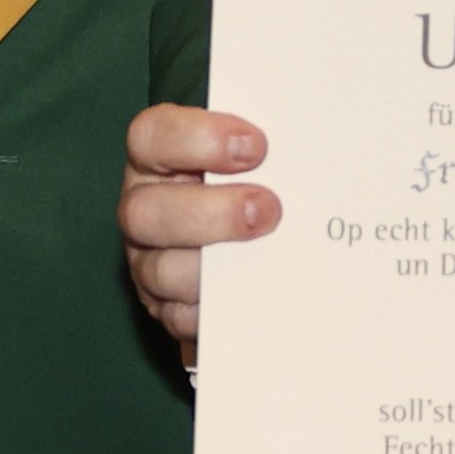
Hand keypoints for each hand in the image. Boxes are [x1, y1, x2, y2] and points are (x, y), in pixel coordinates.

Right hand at [120, 103, 281, 348]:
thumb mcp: (253, 148)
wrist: (256, 225)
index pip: (151, 137)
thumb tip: (311, 137)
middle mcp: (143, 206)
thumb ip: (267, 141)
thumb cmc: (255, 172)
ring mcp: (148, 260)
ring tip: (266, 253)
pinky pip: (181, 316)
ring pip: (161, 271)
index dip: (198, 139)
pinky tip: (251, 290)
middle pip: (145, 212)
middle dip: (213, 213)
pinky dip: (217, 306)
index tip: (257, 147)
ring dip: (216, 265)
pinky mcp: (166, 305)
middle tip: (270, 209)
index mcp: (157, 156)